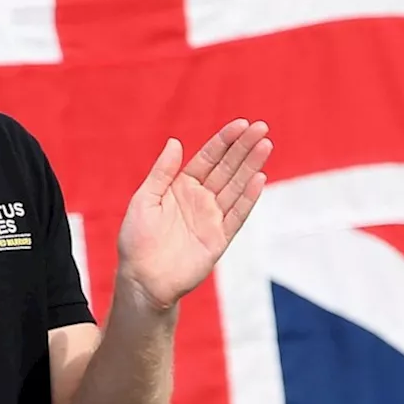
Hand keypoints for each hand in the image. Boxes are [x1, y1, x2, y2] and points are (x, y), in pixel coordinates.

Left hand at [116, 119, 271, 310]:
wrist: (142, 280)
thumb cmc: (137, 240)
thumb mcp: (144, 199)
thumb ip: (162, 172)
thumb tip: (176, 142)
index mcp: (181, 187)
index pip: (208, 158)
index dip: (224, 141)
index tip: (241, 124)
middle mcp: (200, 199)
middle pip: (227, 168)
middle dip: (244, 147)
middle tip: (262, 127)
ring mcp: (212, 218)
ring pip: (236, 187)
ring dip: (251, 166)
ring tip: (266, 145)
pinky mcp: (219, 239)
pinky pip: (237, 215)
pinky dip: (248, 198)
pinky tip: (260, 179)